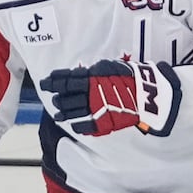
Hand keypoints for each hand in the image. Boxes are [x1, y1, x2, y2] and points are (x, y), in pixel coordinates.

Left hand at [40, 59, 179, 136]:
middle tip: (55, 99)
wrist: (148, 94)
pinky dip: (77, 126)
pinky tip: (73, 125)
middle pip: (65, 97)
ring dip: (63, 113)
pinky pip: (85, 125)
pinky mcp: (103, 121)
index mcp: (90, 78)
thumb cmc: (131, 77)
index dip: (52, 81)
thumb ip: (94, 71)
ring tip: (58, 115)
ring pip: (72, 112)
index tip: (45, 83)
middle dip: (57, 99)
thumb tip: (81, 73)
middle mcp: (89, 93)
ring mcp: (95, 108)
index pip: (65, 80)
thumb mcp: (110, 67)